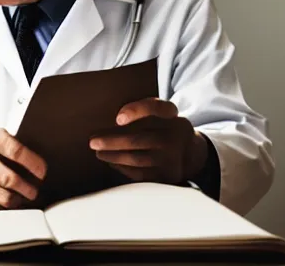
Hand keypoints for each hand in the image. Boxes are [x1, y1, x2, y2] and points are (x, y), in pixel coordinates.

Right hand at [0, 128, 46, 209]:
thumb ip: (13, 145)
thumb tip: (40, 161)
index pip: (15, 151)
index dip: (33, 163)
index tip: (42, 172)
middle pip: (10, 179)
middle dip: (29, 188)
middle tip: (36, 189)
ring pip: (5, 198)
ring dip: (21, 200)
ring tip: (27, 196)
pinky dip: (8, 208)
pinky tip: (13, 201)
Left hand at [89, 98, 207, 184]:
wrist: (191, 154)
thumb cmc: (166, 128)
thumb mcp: (163, 113)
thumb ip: (145, 109)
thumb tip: (118, 119)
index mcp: (172, 117)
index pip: (155, 109)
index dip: (136, 112)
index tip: (118, 118)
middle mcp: (175, 136)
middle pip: (139, 138)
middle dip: (112, 141)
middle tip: (93, 141)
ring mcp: (172, 158)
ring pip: (136, 158)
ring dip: (113, 156)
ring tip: (99, 152)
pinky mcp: (167, 176)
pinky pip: (139, 173)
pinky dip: (122, 167)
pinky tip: (112, 162)